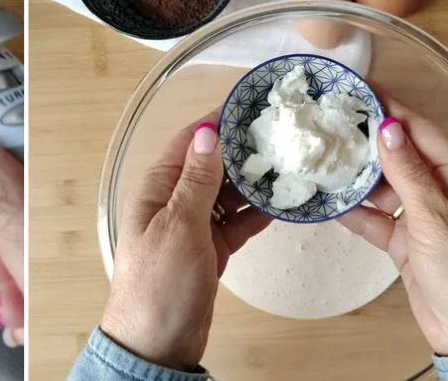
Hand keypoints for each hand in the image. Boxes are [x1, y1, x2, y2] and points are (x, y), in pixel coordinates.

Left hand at [102, 115, 271, 369]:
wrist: (157, 343)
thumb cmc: (158, 286)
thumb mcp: (179, 226)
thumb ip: (195, 181)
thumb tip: (208, 134)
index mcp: (156, 189)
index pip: (190, 142)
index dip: (219, 121)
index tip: (251, 105)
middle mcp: (173, 202)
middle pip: (213, 164)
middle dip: (244, 149)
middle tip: (283, 133)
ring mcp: (192, 226)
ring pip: (229, 193)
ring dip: (255, 180)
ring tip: (290, 163)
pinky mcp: (210, 249)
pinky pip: (237, 222)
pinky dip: (258, 213)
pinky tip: (283, 203)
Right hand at [336, 98, 447, 355]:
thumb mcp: (437, 219)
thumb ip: (410, 174)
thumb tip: (389, 128)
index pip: (423, 132)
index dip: (392, 108)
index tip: (362, 89)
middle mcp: (444, 192)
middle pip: (401, 156)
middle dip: (369, 139)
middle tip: (332, 119)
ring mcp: (424, 218)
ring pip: (385, 187)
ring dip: (358, 176)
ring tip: (323, 156)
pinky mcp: (408, 244)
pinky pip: (377, 220)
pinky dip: (355, 213)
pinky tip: (328, 201)